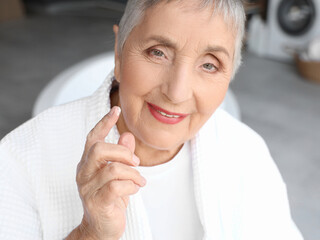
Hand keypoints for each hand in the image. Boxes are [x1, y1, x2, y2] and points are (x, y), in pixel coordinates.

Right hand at [67, 106, 145, 239]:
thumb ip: (120, 156)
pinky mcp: (97, 202)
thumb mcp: (117, 175)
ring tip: (140, 181)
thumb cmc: (110, 198)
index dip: (104, 123)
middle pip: (99, 149)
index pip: (92, 138)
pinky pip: (117, 186)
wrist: (101, 228)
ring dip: (133, 173)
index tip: (116, 109)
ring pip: (112, 169)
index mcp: (87, 163)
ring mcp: (87, 188)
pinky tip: (135, 189)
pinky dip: (131, 186)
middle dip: (123, 153)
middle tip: (137, 162)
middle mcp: (83, 173)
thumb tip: (128, 136)